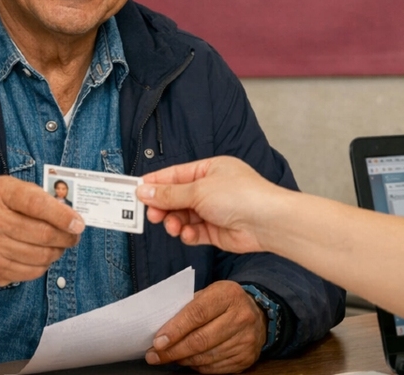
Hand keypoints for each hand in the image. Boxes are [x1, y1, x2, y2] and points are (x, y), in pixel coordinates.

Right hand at [0, 176, 83, 285]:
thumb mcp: (12, 189)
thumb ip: (40, 197)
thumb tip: (71, 217)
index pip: (36, 205)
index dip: (62, 216)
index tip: (78, 223)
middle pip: (43, 235)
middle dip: (66, 237)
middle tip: (74, 235)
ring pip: (41, 257)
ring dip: (57, 252)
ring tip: (58, 245)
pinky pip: (32, 272)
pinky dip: (43, 265)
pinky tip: (40, 255)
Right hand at [136, 156, 286, 252]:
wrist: (267, 222)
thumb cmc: (240, 196)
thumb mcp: (198, 190)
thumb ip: (169, 194)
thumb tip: (144, 190)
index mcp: (209, 169)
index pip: (175, 175)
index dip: (155, 183)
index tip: (136, 191)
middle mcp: (211, 188)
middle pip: (177, 197)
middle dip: (163, 206)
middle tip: (151, 215)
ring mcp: (214, 210)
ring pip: (183, 216)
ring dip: (175, 222)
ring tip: (173, 226)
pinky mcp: (216, 230)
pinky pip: (194, 232)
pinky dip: (188, 233)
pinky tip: (188, 234)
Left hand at [145, 281, 266, 372]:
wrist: (259, 314)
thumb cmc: (224, 302)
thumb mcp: (209, 293)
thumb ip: (188, 307)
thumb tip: (161, 328)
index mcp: (228, 295)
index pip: (196, 314)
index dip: (175, 330)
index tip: (157, 342)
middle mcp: (241, 317)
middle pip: (200, 340)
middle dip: (173, 350)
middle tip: (154, 356)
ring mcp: (246, 339)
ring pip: (207, 356)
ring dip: (183, 360)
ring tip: (168, 358)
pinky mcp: (247, 357)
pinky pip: (216, 367)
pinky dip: (198, 367)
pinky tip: (188, 361)